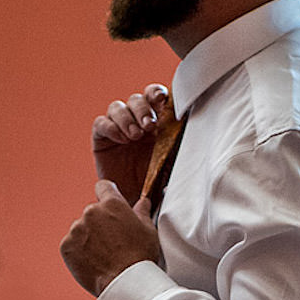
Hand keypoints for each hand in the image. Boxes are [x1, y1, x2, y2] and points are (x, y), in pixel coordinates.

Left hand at [61, 179, 164, 296]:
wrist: (124, 283)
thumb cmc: (140, 256)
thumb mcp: (148, 230)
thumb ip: (142, 212)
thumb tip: (143, 201)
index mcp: (112, 204)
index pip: (103, 187)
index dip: (106, 194)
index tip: (109, 206)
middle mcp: (91, 212)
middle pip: (93, 212)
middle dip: (100, 223)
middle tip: (112, 242)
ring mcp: (76, 229)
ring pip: (81, 229)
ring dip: (88, 238)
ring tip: (103, 255)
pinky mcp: (66, 246)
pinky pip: (71, 244)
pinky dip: (79, 251)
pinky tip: (92, 261)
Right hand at [91, 84, 171, 201]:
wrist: (135, 205)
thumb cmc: (156, 184)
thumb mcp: (172, 165)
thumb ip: (179, 148)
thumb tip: (198, 136)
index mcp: (155, 122)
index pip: (154, 96)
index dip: (156, 93)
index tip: (162, 100)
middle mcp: (135, 121)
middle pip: (136, 99)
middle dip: (143, 109)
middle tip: (149, 127)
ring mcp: (117, 129)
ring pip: (117, 107)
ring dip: (126, 118)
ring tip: (134, 136)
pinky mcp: (102, 139)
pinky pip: (101, 123)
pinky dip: (110, 127)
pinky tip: (120, 139)